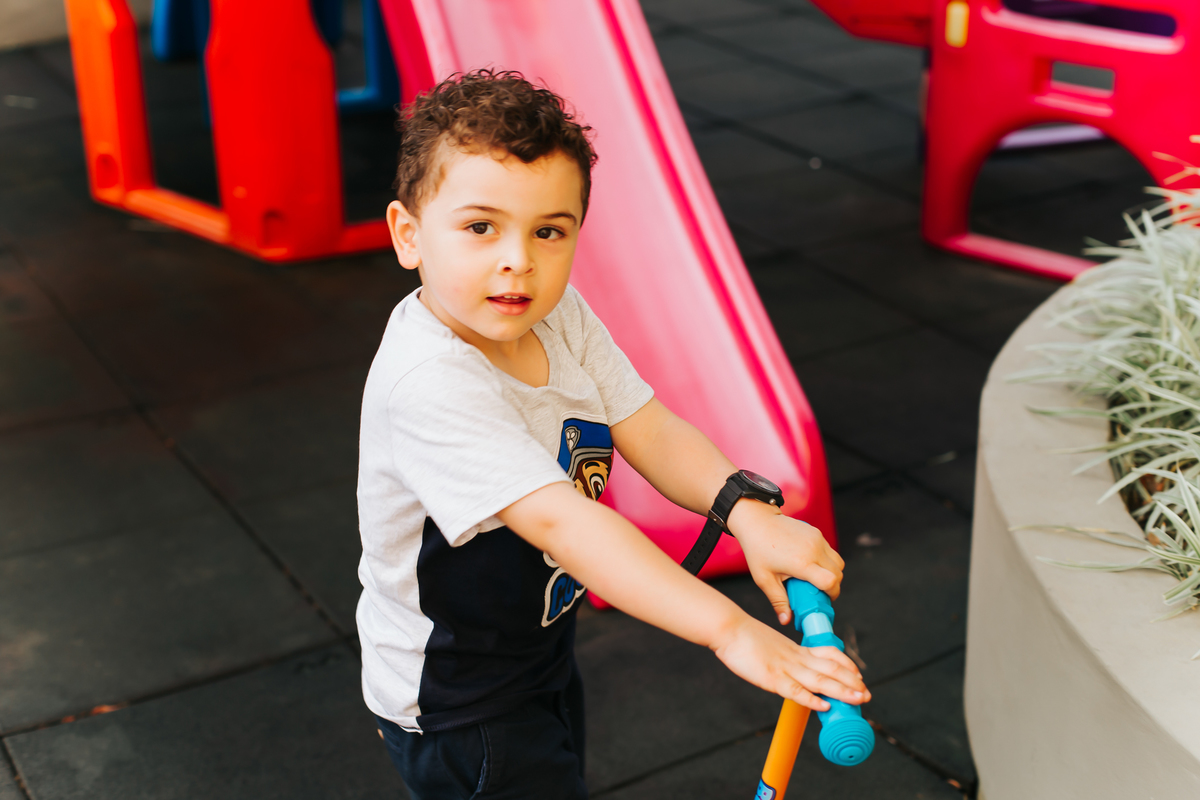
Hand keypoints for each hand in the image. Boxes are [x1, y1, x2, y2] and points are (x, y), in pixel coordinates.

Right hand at [711, 615, 868, 710]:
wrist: (728, 627)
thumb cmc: (743, 636)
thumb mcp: (769, 645)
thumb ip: (782, 655)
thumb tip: (787, 663)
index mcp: (795, 649)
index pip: (828, 654)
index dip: (846, 664)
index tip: (858, 674)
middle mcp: (795, 658)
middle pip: (830, 669)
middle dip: (851, 682)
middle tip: (867, 694)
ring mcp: (785, 667)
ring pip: (820, 680)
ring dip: (842, 690)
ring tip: (859, 698)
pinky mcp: (772, 678)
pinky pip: (796, 690)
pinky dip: (811, 699)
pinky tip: (824, 706)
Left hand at [727, 500, 844, 624]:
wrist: (757, 520)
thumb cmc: (758, 550)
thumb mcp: (764, 579)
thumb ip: (778, 601)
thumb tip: (786, 621)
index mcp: (802, 563)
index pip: (831, 582)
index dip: (831, 594)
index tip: (822, 599)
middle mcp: (814, 550)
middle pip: (838, 574)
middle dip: (833, 586)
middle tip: (817, 592)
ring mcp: (817, 539)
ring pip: (838, 562)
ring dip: (832, 573)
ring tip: (814, 578)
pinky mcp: (817, 533)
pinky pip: (830, 551)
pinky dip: (826, 561)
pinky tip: (810, 563)